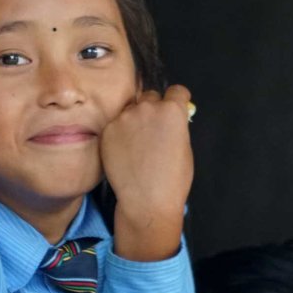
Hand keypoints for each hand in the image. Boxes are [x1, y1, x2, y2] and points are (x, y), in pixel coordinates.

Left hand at [100, 83, 193, 260]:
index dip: (177, 101)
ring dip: (135, 119)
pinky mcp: (108, 130)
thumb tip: (172, 118)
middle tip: (152, 130)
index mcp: (172, 110)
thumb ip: (177, 126)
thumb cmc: (173, 179)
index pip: (176, 91)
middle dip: (154, 108)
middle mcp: (147, 108)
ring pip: (131, 109)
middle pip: (151, 96)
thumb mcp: (184, 147)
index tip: (174, 108)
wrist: (146, 200)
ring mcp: (124, 118)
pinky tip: (124, 151)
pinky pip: (116, 124)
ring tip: (137, 144)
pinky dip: (120, 133)